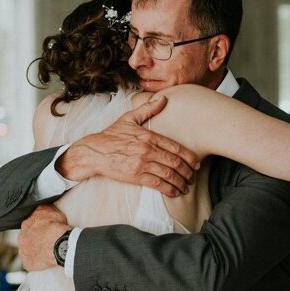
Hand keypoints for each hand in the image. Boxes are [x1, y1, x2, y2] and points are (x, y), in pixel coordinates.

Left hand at [19, 204, 68, 271]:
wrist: (59, 244)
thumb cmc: (55, 228)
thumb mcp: (50, 211)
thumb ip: (42, 208)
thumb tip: (39, 205)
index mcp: (26, 225)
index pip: (28, 226)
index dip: (37, 228)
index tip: (44, 230)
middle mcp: (22, 238)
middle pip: (26, 239)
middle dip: (33, 239)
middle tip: (45, 241)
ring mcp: (24, 251)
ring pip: (26, 250)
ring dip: (33, 250)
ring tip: (45, 251)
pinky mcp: (28, 263)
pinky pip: (30, 263)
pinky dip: (35, 262)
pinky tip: (43, 259)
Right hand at [55, 95, 200, 197]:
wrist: (93, 152)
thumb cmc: (111, 135)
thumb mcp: (129, 119)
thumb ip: (147, 109)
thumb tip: (163, 98)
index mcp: (149, 136)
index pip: (176, 148)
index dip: (190, 158)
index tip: (196, 164)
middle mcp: (148, 150)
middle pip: (176, 163)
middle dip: (188, 172)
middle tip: (193, 177)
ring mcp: (142, 164)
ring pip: (169, 175)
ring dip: (181, 182)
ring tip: (186, 186)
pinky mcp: (135, 176)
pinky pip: (157, 184)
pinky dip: (169, 190)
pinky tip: (175, 192)